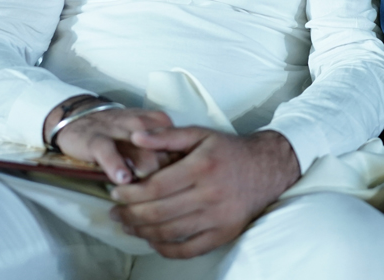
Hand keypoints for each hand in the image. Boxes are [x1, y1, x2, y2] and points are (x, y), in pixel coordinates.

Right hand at [44, 98, 173, 184]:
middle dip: (165, 180)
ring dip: (144, 177)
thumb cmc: (121, 137)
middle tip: (165, 201)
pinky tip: (122, 181)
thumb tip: (185, 184)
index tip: (184, 192)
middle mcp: (143, 125)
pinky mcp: (97, 138)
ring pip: (140, 154)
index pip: (178, 150)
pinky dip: (116, 166)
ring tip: (146, 196)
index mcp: (160, 124)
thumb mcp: (147, 141)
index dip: (182, 173)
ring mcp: (120, 130)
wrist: (82, 119)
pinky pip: (109, 152)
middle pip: (162, 155)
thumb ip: (165, 156)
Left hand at [110, 127, 300, 258]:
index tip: (116, 193)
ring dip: (141, 232)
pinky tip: (153, 240)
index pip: (155, 187)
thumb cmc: (230, 151)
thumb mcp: (200, 134)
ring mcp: (218, 217)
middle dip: (129, 215)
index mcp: (202, 167)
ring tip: (128, 225)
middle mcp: (210, 194)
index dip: (129, 193)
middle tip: (115, 212)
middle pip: (157, 213)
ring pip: (168, 233)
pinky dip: (165, 249)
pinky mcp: (224, 233)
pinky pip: (187, 249)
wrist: (268, 168)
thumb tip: (135, 136)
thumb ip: (167, 135)